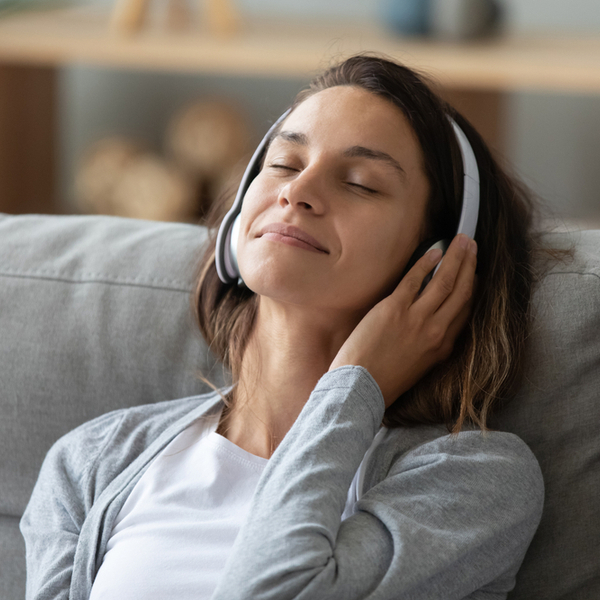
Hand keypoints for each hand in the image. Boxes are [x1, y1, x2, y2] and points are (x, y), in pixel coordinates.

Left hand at [329, 234, 476, 407]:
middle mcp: (436, 331)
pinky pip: (415, 279)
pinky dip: (426, 263)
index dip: (473, 288)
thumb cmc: (384, 379)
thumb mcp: (419, 366)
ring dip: (455, 258)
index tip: (475, 273)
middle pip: (461, 291)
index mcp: (443, 347)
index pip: (465, 311)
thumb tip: (435, 322)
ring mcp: (417, 318)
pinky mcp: (395, 309)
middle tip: (472, 246)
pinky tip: (434, 252)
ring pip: (444, 282)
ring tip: (461, 241)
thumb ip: (431, 345)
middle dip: (469, 265)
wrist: (362, 387)